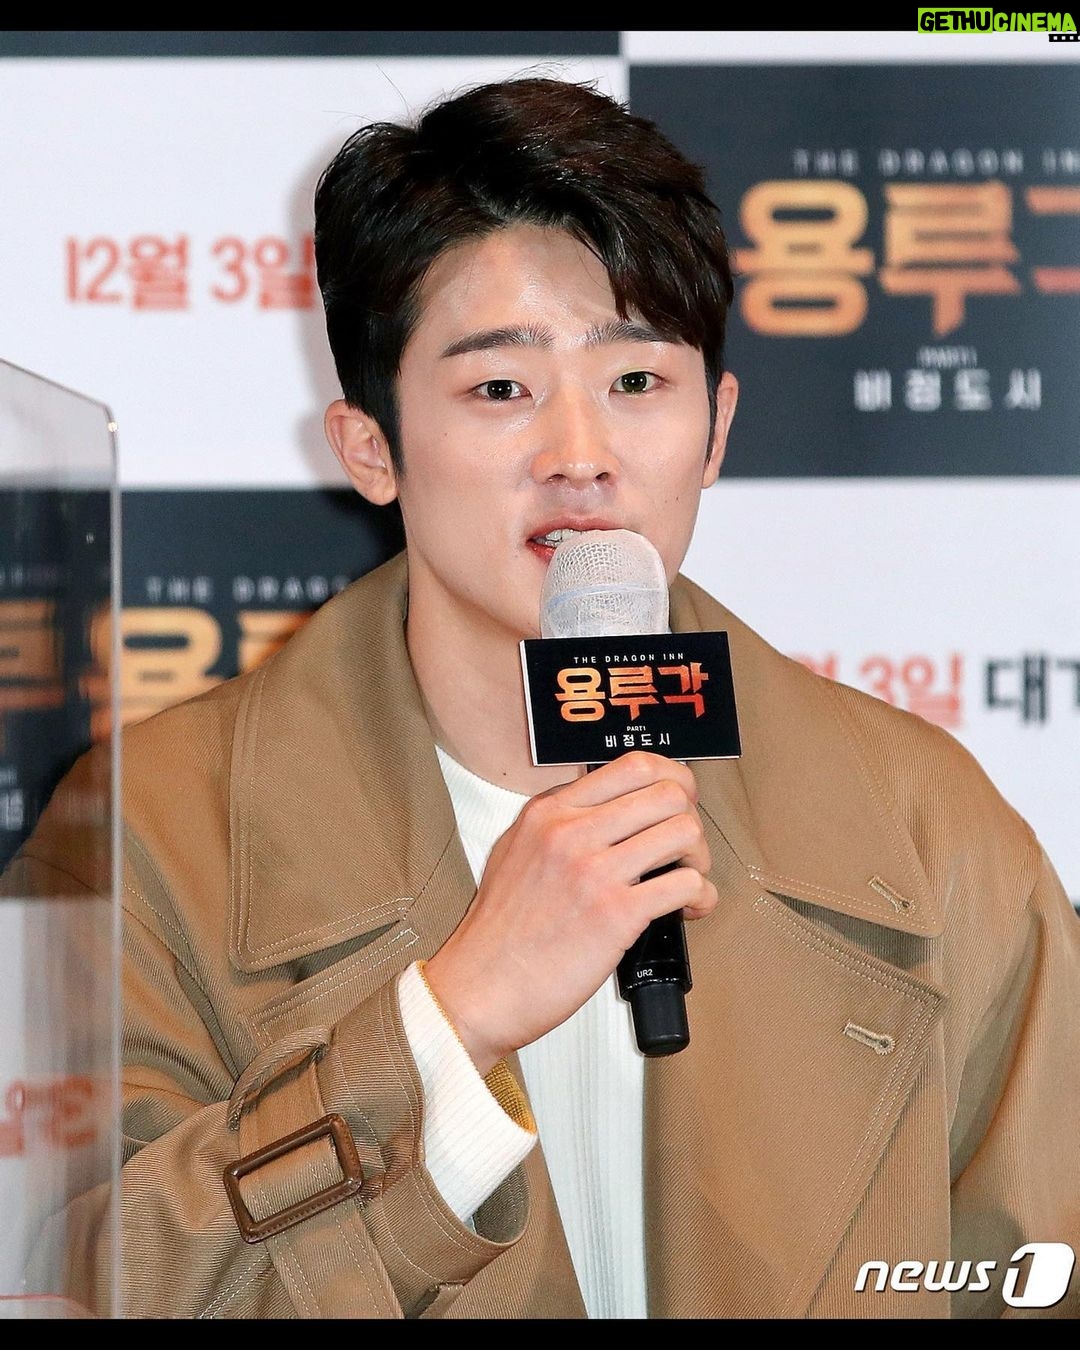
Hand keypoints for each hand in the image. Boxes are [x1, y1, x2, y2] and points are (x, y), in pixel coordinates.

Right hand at [423, 751, 716, 1074]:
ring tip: (687, 878)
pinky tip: (689, 908)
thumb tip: (609, 811)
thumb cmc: (498, 932)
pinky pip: (685, 885)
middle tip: (684, 845)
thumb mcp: (515, 850)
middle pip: (668, 793)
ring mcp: (594, 871)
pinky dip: (701, 896)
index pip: (632, 766)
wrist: (480, 987)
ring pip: (684, 832)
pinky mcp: (615, 914)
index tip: (678, 798)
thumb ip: (559, 823)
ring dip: (698, 858)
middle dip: (690, 818)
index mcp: (549, 811)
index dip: (671, 778)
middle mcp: (571, 832)